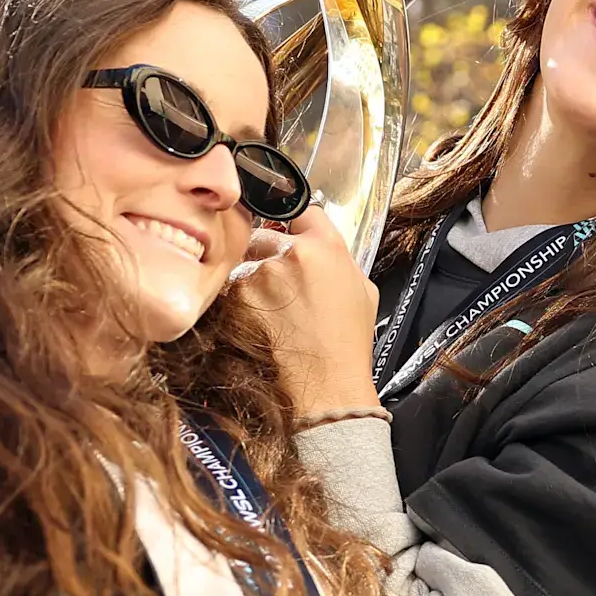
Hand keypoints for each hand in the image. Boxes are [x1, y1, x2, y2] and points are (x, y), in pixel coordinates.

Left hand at [234, 204, 380, 414]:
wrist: (325, 384)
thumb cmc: (346, 343)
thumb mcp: (363, 290)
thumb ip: (340, 259)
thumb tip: (323, 247)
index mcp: (327, 247)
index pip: (304, 211)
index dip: (297, 224)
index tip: (291, 234)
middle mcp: (291, 254)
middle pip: (266, 234)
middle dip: (268, 253)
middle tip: (278, 283)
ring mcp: (260, 275)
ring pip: (245, 261)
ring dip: (252, 278)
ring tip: (271, 309)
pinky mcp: (237, 297)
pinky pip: (232, 287)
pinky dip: (240, 299)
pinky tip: (259, 321)